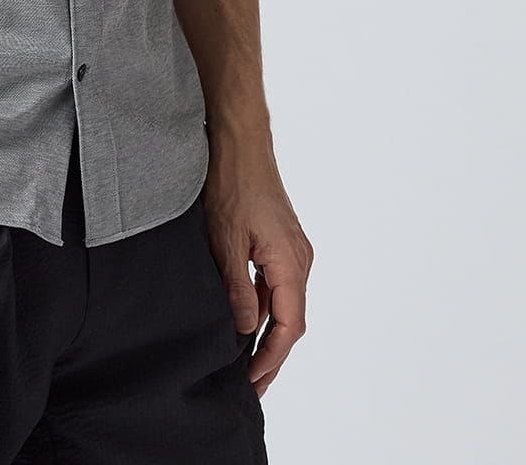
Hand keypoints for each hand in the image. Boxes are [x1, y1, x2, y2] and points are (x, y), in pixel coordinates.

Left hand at [202, 131, 312, 397]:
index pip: (289, 324)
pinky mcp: (281, 241)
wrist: (240, 142)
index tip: (253, 380)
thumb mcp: (225, 240)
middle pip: (291, 318)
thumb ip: (237, 288)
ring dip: (269, 332)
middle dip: (272, 353)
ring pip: (285, 302)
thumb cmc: (233, 183)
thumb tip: (245, 329)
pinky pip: (279, 284)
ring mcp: (292, 249)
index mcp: (291, 261)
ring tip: (247, 360)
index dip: (272, 356)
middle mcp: (299, 258)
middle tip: (251, 383)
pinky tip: (247, 320)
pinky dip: (266, 307)